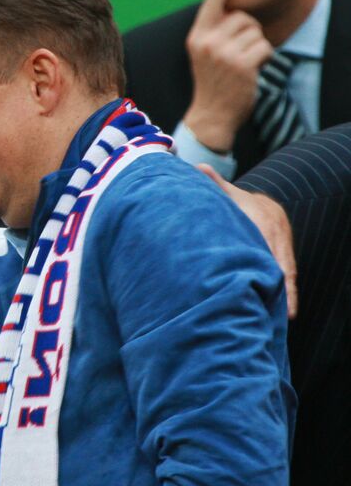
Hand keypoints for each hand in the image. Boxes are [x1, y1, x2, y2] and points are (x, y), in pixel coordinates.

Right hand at [183, 0, 274, 153]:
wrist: (210, 117)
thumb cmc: (213, 84)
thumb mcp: (205, 54)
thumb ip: (215, 31)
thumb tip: (232, 8)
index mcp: (197, 36)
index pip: (212, 4)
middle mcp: (207, 41)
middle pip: (243, 17)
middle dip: (248, 32)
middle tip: (236, 56)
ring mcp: (223, 52)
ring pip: (256, 31)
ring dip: (257, 46)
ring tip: (242, 65)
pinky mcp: (241, 63)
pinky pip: (265, 46)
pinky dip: (264, 59)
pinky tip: (251, 72)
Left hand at [196, 164, 297, 317]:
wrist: (261, 204)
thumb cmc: (237, 203)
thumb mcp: (228, 194)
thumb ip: (214, 185)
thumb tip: (198, 168)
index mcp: (264, 219)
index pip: (265, 241)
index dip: (264, 259)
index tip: (260, 276)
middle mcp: (276, 234)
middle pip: (279, 261)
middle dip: (278, 284)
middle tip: (271, 306)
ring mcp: (282, 247)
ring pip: (286, 273)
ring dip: (286, 294)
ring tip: (285, 317)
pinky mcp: (283, 258)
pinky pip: (288, 277)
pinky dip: (288, 294)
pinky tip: (288, 313)